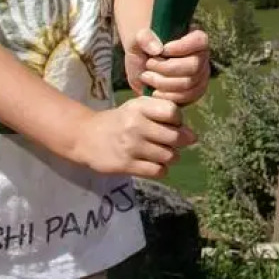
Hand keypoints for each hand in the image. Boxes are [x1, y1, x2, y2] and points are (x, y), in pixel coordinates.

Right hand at [71, 95, 196, 178]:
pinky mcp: (126, 165)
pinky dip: (161, 170)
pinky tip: (154, 164)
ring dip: (170, 157)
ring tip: (160, 153)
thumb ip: (164, 115)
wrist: (86, 136)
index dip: (178, 120)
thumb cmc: (120, 121)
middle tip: (169, 142)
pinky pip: (158, 171)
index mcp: (140, 107)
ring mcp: (131, 146)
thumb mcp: (138, 108)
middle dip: (179, 142)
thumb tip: (192, 136)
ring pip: (169, 156)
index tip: (171, 123)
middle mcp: (136, 125)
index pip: (173, 112)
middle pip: (176, 137)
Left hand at [125, 28, 210, 104]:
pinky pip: (188, 97)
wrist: (140, 70)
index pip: (199, 40)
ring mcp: (201, 74)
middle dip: (166, 68)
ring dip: (163, 83)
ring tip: (147, 77)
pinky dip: (168, 96)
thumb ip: (144, 37)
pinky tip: (154, 91)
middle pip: (193, 66)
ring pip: (189, 83)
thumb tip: (157, 49)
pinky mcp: (195, 91)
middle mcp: (201, 55)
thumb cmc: (140, 50)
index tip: (162, 51)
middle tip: (148, 64)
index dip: (181, 47)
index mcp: (193, 36)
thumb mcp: (136, 38)